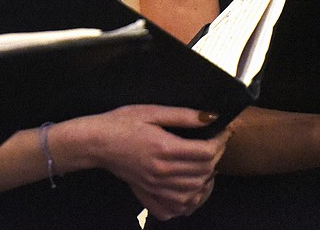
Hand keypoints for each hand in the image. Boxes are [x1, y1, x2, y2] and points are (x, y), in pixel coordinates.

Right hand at [71, 104, 227, 220]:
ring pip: (194, 192)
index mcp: (164, 148)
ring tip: (207, 164)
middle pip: (203, 172)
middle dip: (216, 158)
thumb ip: (182, 116)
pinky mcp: (148, 194)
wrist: (96, 142)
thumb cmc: (122, 123)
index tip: (223, 132)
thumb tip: (211, 117)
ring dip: (206, 179)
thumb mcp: (151, 111)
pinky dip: (189, 202)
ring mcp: (155, 186)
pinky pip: (176, 208)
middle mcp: (162, 171)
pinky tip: (190, 188)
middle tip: (216, 144)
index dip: (220, 141)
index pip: (205, 152)